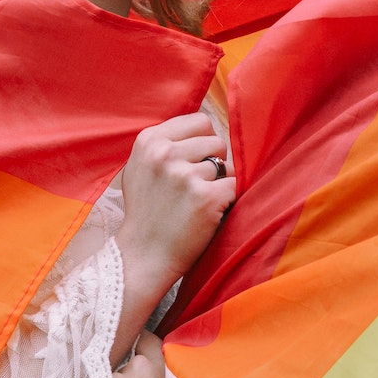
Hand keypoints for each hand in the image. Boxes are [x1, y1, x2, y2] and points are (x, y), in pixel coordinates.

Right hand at [111, 114, 235, 362]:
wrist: (143, 256)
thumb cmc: (147, 211)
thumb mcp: (142, 167)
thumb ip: (167, 143)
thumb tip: (207, 125)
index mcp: (149, 141)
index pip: (200, 121)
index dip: (204, 142)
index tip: (194, 163)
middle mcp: (164, 154)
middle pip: (217, 141)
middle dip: (214, 163)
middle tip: (195, 188)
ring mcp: (185, 175)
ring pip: (228, 165)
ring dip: (220, 184)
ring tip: (197, 202)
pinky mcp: (205, 198)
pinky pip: (235, 186)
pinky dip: (228, 200)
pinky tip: (209, 212)